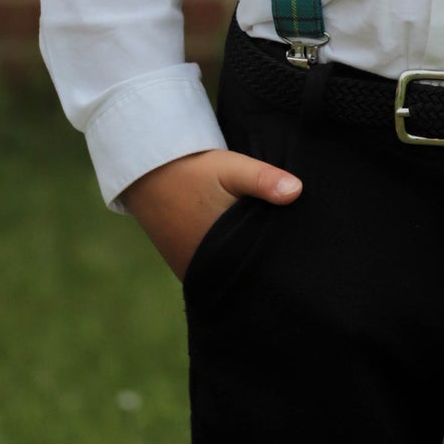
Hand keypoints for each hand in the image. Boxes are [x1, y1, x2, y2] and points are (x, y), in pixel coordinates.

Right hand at [120, 148, 301, 281]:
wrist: (146, 172)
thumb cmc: (192, 170)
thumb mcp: (231, 168)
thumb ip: (263, 180)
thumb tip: (297, 191)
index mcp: (221, 251)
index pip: (259, 267)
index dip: (279, 262)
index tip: (297, 254)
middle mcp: (205, 269)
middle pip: (245, 273)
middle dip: (264, 265)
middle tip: (289, 255)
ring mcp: (192, 271)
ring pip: (229, 274)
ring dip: (244, 264)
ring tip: (269, 252)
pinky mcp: (184, 266)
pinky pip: (214, 271)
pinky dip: (227, 263)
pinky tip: (241, 249)